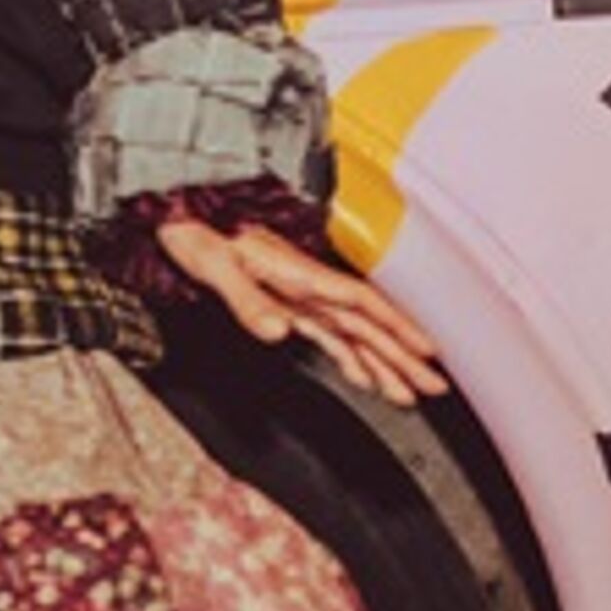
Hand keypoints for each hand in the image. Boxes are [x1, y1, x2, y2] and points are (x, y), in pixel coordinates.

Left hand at [158, 215, 449, 404]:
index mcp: (298, 273)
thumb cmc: (194, 233)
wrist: (176, 217)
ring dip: (381, 363)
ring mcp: (298, 294)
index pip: (361, 304)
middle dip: (402, 355)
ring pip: (352, 333)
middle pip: (366, 324)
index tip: (426, 352)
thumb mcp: (216, 266)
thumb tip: (279, 332)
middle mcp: (306, 284)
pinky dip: (348, 357)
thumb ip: (248, 300)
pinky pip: (328, 334)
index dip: (397, 327)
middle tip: (433, 386)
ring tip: (408, 393)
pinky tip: (362, 376)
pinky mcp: (285, 302)